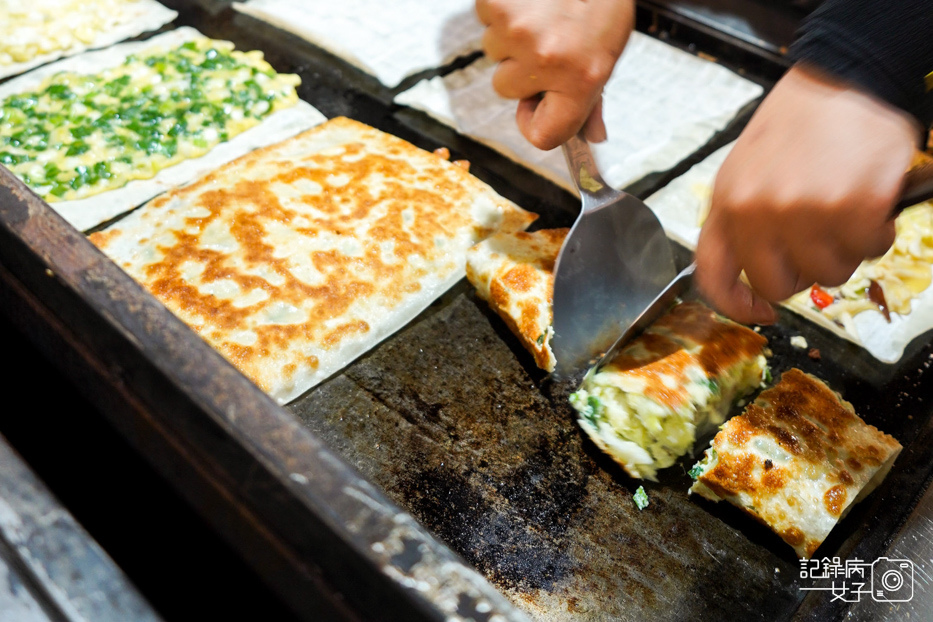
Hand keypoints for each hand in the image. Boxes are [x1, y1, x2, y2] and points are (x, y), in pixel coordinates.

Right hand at [475, 0, 633, 149]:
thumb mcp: (608, 49)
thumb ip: (593, 96)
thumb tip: (592, 136)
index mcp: (582, 78)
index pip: (544, 135)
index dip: (534, 123)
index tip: (535, 107)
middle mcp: (547, 59)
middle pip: (506, 89)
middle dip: (520, 66)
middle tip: (548, 35)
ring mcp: (518, 31)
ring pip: (493, 51)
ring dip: (510, 33)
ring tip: (539, 10)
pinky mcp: (496, 4)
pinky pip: (485, 18)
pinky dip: (501, 7)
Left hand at [695, 63, 919, 324]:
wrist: (847, 77)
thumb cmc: (798, 123)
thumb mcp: (744, 169)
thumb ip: (741, 219)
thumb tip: (750, 271)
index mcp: (727, 203)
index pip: (714, 274)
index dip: (735, 305)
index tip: (758, 312)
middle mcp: (759, 213)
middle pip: (778, 285)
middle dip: (802, 271)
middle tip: (818, 240)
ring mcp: (806, 213)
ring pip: (828, 274)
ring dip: (843, 249)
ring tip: (843, 208)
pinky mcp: (854, 209)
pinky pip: (870, 250)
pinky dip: (876, 232)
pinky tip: (869, 201)